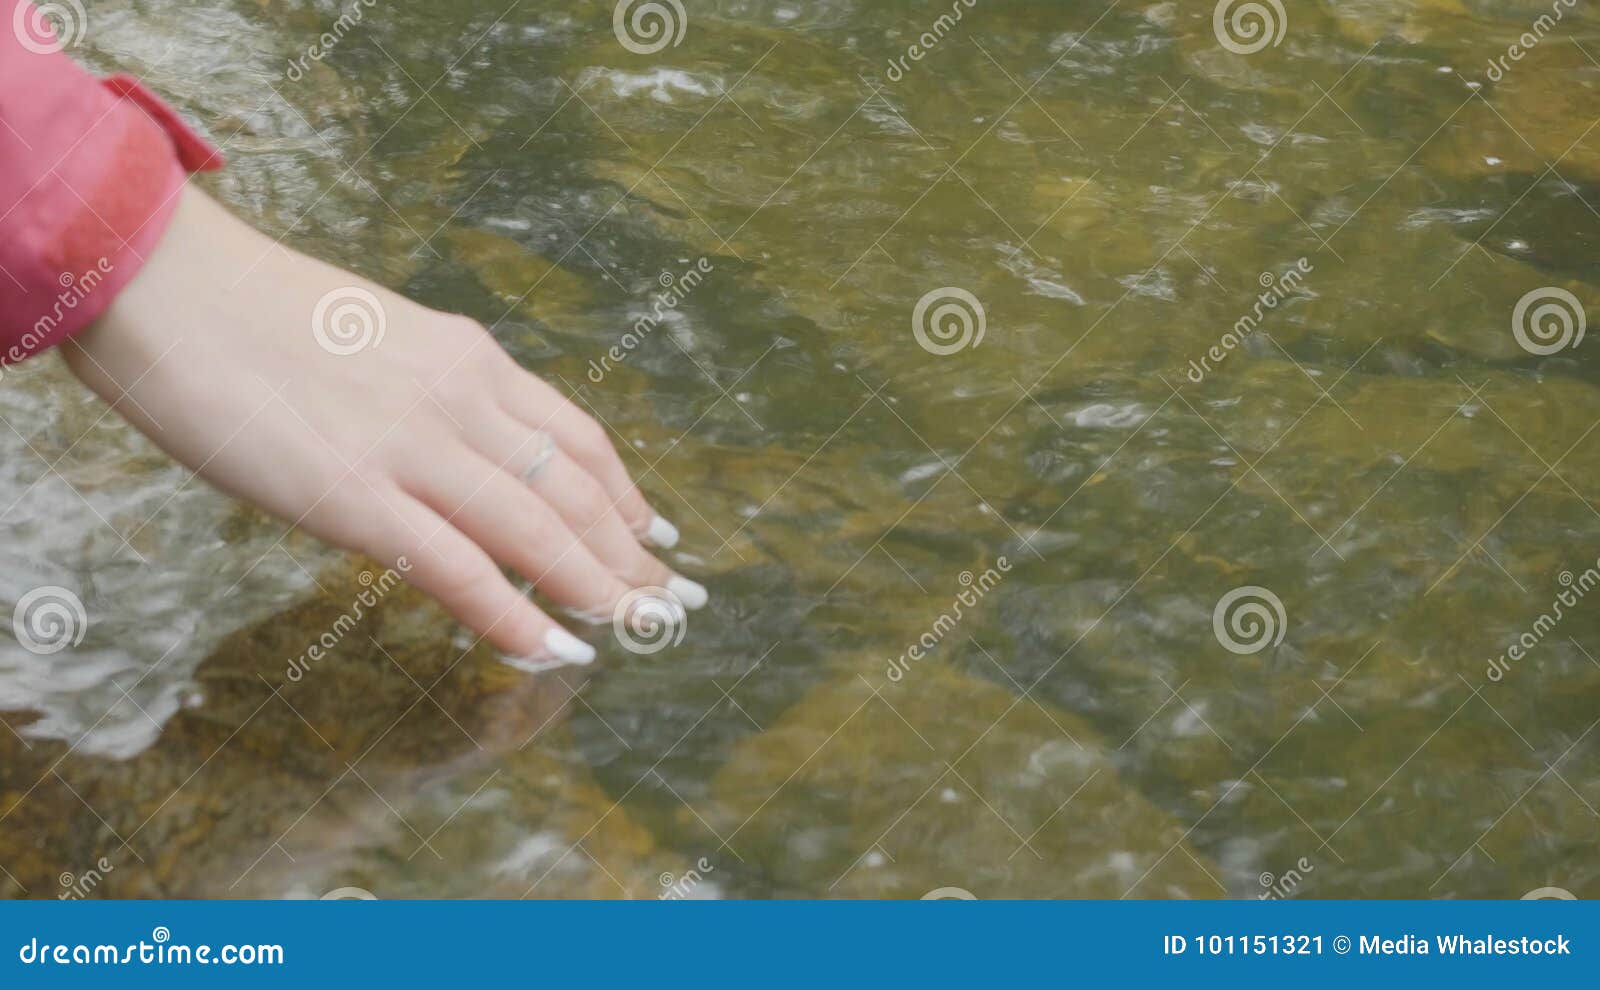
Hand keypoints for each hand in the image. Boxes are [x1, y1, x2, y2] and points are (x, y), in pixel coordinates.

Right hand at [62, 187, 704, 663]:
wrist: (165, 282)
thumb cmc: (258, 316)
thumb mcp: (381, 342)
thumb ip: (435, 397)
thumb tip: (467, 457)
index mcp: (471, 359)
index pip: (582, 438)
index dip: (629, 498)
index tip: (658, 541)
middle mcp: (462, 400)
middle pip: (577, 491)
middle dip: (632, 556)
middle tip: (671, 603)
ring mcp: (412, 447)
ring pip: (536, 531)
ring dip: (595, 591)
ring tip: (635, 633)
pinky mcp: (354, 495)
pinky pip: (458, 568)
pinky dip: (514, 616)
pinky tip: (551, 650)